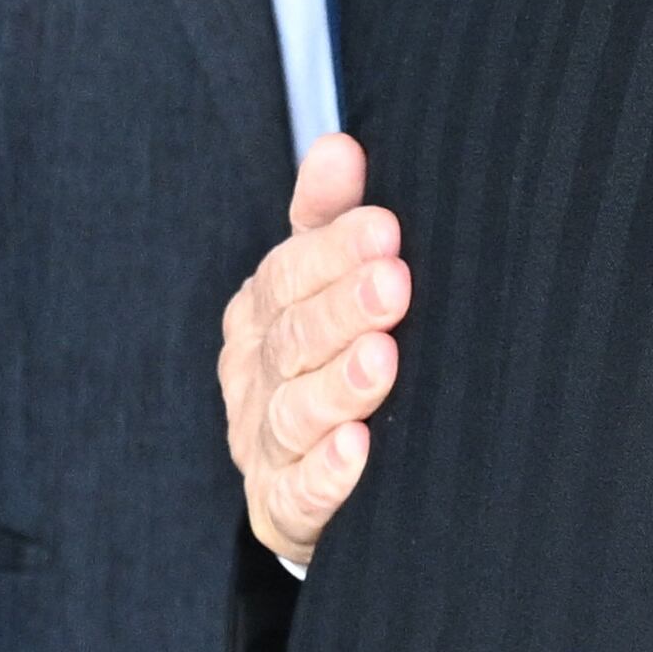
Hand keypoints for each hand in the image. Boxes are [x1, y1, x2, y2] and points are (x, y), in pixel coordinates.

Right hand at [217, 134, 409, 565]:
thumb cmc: (340, 349)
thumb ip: (331, 216)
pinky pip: (299, 493)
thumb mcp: (334, 277)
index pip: (288, 274)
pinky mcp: (283, 507)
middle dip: (344, 310)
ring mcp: (265, 444)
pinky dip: (327, 473)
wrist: (338, 469)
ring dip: (337, 387)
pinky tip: (358, 450)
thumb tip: (338, 144)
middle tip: (396, 284)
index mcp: (264, 313)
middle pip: (293, 339)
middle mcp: (257, 376)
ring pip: (294, 413)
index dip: (333, 252)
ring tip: (382, 361)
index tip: (387, 229)